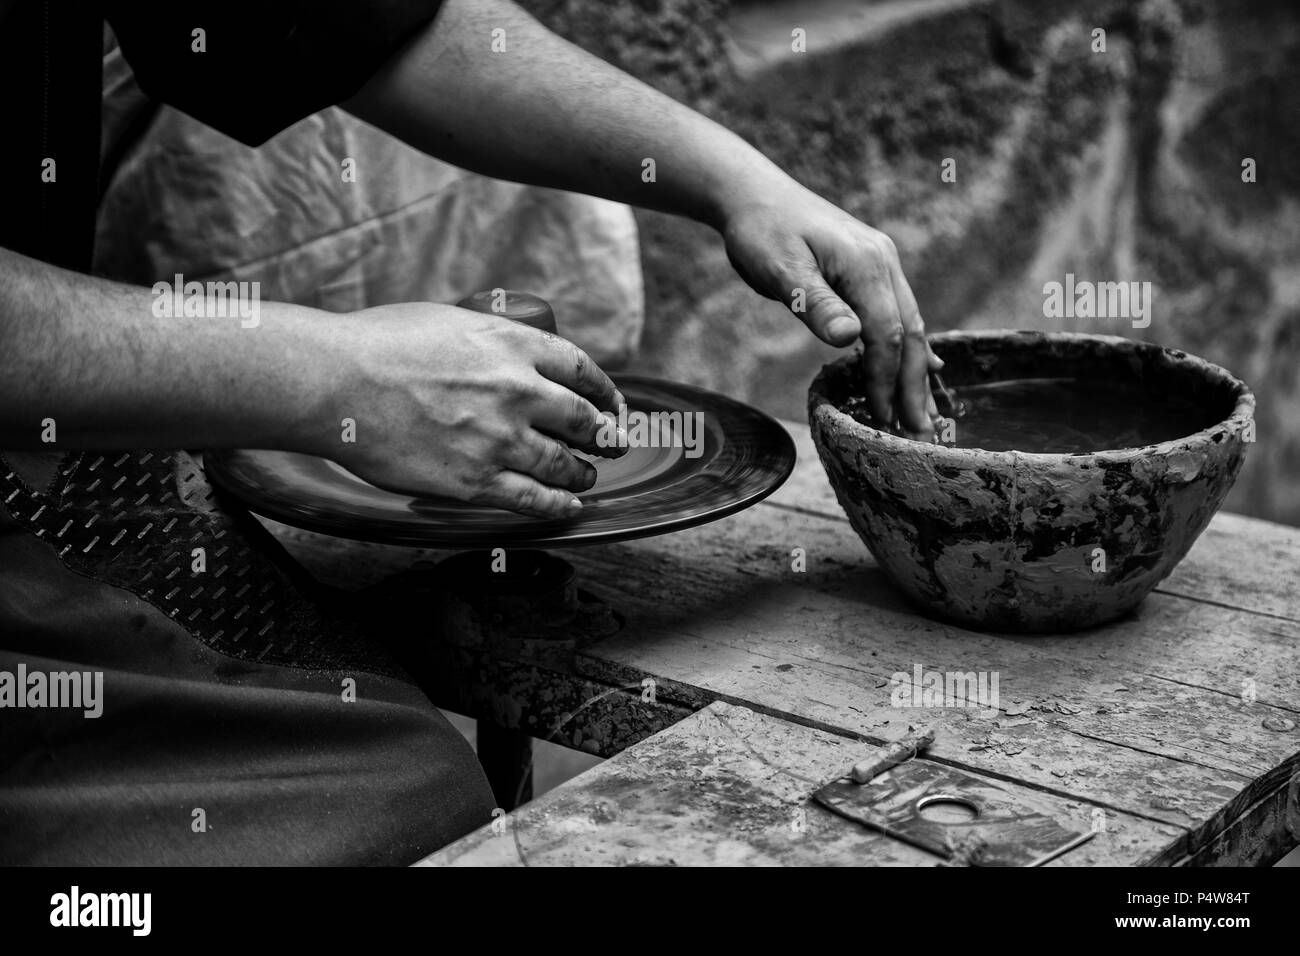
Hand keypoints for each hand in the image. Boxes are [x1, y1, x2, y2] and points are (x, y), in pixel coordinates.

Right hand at [324, 303, 624, 517]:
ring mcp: (499, 438)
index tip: (611, 406)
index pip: (582, 371)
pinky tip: (568, 507)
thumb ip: (489, 343)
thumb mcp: (450, 322)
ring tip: (585, 478)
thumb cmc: (378, 345)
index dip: (605, 394)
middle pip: (584, 421)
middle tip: (613, 444)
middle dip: (606, 437)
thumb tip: (506, 356)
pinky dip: (558, 506)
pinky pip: (533, 500)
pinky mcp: (474, 480)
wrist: (336, 382)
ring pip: (565, 465)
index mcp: (514, 344)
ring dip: (582, 474)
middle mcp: (518, 391)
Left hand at [721, 185, 940, 440]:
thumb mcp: (780, 270)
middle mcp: (884, 261)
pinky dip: (911, 345)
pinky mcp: (873, 266)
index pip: (888, 333)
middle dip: (914, 385)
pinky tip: (927, 369)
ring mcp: (882, 262)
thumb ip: (816, 305)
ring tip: (921, 415)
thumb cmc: (761, 232)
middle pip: (911, 332)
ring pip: (911, 323)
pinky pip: (900, 311)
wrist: (754, 194)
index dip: (886, 379)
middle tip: (919, 434)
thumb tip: (851, 338)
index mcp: (866, 264)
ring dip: (916, 371)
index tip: (882, 419)